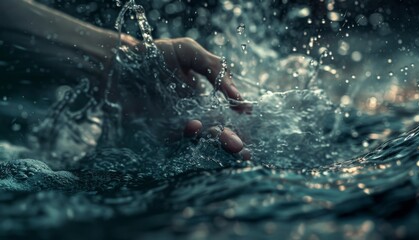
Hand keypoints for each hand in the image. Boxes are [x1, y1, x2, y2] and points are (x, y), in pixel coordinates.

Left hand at [155, 38, 251, 158]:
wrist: (118, 63)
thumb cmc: (155, 54)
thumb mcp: (189, 52)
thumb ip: (214, 68)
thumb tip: (238, 96)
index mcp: (204, 99)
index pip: (225, 115)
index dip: (238, 122)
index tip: (250, 124)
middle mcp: (192, 115)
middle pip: (216, 133)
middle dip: (230, 141)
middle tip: (243, 149)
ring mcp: (175, 126)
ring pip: (199, 141)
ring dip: (215, 143)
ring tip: (229, 143)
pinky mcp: (157, 134)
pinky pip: (175, 141)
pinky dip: (187, 137)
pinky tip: (194, 126)